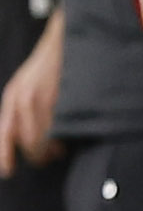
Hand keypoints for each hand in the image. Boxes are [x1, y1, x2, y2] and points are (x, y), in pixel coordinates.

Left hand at [0, 14, 63, 176]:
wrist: (67, 39)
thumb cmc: (48, 65)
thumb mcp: (25, 85)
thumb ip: (19, 109)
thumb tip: (20, 140)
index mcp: (13, 97)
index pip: (4, 133)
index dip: (4, 156)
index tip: (7, 171)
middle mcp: (24, 99)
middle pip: (28, 141)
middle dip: (37, 155)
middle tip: (46, 158)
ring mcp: (46, 98)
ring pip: (45, 137)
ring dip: (52, 149)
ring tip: (59, 149)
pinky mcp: (64, 98)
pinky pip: (62, 128)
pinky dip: (65, 137)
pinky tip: (69, 136)